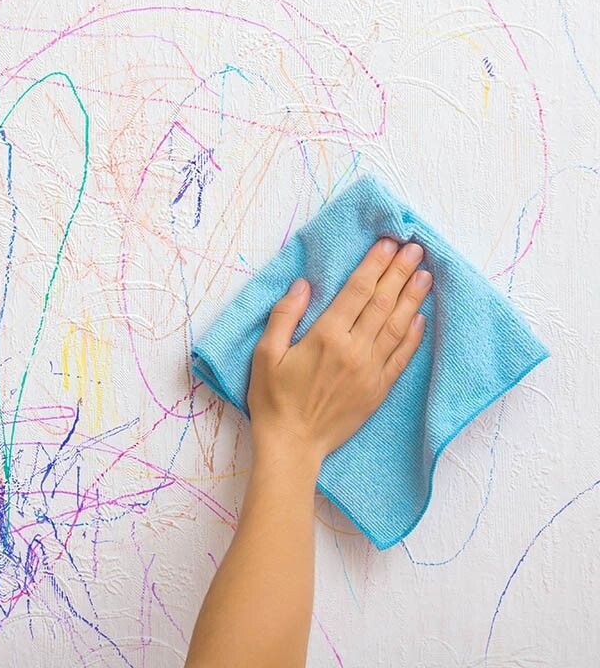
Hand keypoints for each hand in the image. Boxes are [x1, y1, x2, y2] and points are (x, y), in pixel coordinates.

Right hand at [247, 237, 431, 468]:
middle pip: (383, 302)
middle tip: (415, 248)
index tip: (387, 244)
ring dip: (413, 297)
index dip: (374, 265)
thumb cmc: (273, 399)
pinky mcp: (378, 389)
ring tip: (425, 274)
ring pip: (398, 326)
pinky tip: (421, 316)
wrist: (293, 445)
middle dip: (399, 272)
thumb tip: (303, 284)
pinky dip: (414, 335)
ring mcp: (371, 370)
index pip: (357, 291)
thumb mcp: (265, 354)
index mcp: (326, 337)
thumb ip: (285, 316)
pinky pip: (402, 356)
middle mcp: (354, 350)